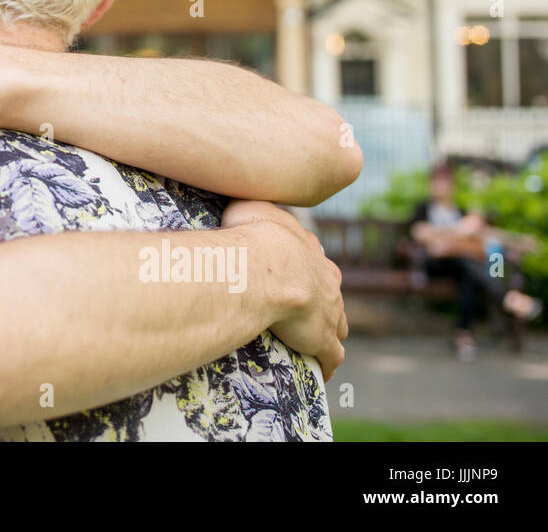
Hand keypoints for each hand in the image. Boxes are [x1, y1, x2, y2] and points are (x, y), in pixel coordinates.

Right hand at [220, 200, 348, 379]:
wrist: (269, 267)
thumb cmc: (253, 235)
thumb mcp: (250, 208)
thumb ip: (250, 208)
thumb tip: (238, 203)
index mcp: (311, 252)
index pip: (313, 262)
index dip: (304, 270)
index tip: (292, 276)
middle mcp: (327, 280)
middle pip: (331, 292)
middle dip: (322, 300)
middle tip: (302, 310)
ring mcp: (330, 311)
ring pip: (337, 323)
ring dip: (328, 331)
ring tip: (311, 341)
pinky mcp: (324, 339)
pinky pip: (331, 356)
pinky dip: (326, 363)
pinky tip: (320, 372)